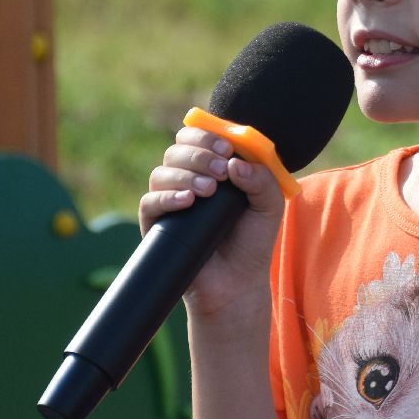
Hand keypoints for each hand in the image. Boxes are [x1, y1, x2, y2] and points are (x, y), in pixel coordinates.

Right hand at [139, 125, 285, 318]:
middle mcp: (187, 179)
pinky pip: (150, 201)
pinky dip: (167, 197)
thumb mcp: (269, 207)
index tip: (227, 148)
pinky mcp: (156, 224)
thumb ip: (262, 180)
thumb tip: (234, 163)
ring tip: (209, 192)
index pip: (198, 137)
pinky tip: (187, 201)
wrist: (237, 282)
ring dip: (186, 174)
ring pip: (162, 172)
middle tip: (220, 171)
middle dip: (199, 155)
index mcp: (212, 169)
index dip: (208, 136)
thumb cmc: (252, 241)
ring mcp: (170, 201)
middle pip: (177, 149)